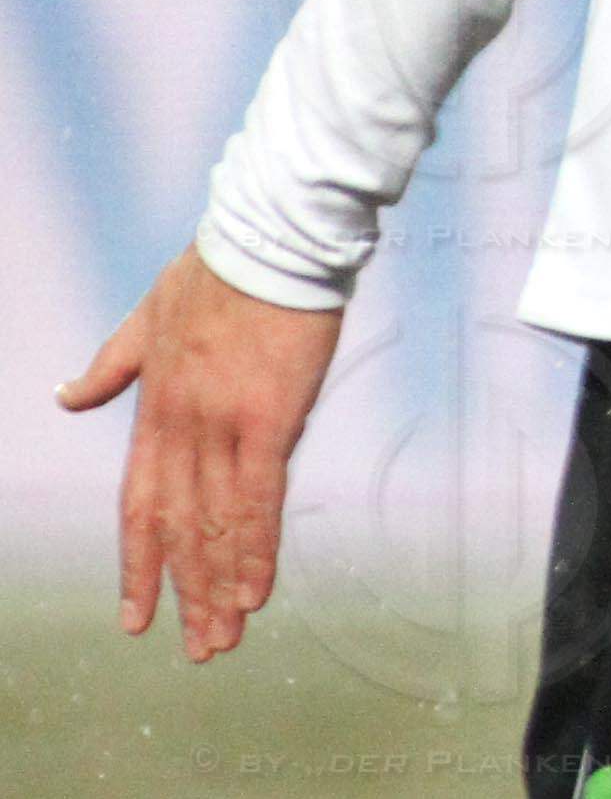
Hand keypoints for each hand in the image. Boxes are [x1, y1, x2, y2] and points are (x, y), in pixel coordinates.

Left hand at [59, 245, 343, 661]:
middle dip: (185, 592)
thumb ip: (110, 365)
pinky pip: (259, 496)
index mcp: (154, 409)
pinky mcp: (270, 417)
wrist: (270, 237)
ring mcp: (224, 426)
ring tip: (223, 637)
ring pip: (216, 523)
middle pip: (179, 528)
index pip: (140, 505)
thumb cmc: (216, 270)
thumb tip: (66, 395)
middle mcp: (183, 428)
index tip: (137, 615)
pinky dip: (255, 547)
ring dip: (218, 585)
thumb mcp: (145, 318)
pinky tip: (256, 588)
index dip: (139, 563)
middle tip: (196, 649)